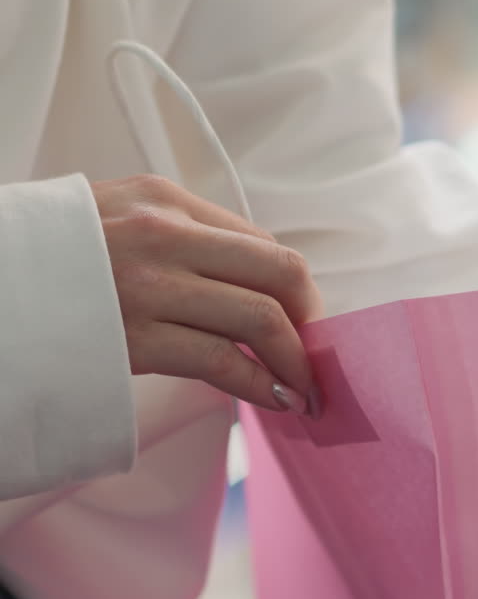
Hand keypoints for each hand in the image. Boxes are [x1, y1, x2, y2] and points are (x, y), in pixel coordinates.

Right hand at [91, 174, 321, 413]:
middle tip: (315, 355)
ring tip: (305, 389)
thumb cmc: (41, 257)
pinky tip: (276, 399)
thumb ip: (170, 236)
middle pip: (278, 273)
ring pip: (260, 318)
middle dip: (309, 320)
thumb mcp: (110, 216)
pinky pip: (220, 362)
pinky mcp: (133, 339)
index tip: (300, 318)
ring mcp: (151, 287)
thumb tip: (234, 282)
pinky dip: (260, 384)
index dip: (291, 287)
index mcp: (163, 199)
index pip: (257, 241)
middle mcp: (165, 235)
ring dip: (294, 361)